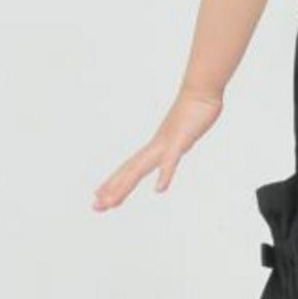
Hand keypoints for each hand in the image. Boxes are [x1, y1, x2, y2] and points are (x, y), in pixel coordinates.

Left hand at [92, 86, 223, 211]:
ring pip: (141, 168)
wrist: (201, 91)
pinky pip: (170, 161)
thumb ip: (177, 142)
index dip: (114, 183)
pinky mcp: (181, 140)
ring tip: (112, 202)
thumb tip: (173, 147)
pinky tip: (159, 190)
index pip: (130, 168)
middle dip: (112, 190)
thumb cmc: (194, 110)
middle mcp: (156, 146)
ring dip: (125, 185)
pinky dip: (164, 175)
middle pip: (129, 171)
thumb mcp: (183, 134)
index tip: (100, 196)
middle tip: (96, 206)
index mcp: (156, 147)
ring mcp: (167, 144)